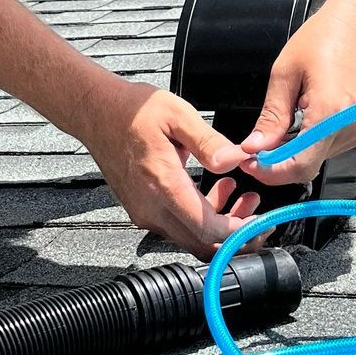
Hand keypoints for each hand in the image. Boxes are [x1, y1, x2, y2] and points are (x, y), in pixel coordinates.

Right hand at [75, 72, 266, 259]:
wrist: (95, 111)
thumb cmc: (131, 110)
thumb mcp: (178, 114)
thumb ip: (209, 141)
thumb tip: (234, 160)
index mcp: (162, 184)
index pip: (205, 227)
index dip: (238, 231)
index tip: (259, 221)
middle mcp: (150, 206)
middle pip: (200, 244)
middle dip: (235, 235)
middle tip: (258, 215)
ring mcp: (144, 212)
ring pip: (190, 237)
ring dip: (219, 224)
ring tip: (240, 194)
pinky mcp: (142, 209)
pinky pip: (177, 225)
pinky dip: (201, 217)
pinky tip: (214, 191)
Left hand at [236, 0, 355, 185]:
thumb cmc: (327, 34)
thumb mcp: (286, 72)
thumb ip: (271, 115)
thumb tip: (256, 145)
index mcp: (331, 112)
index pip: (300, 165)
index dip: (271, 172)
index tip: (251, 164)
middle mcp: (353, 125)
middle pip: (310, 164)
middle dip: (280, 160)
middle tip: (258, 146)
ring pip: (321, 157)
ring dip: (298, 149)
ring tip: (288, 119)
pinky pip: (336, 145)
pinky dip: (316, 140)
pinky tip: (309, 117)